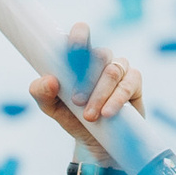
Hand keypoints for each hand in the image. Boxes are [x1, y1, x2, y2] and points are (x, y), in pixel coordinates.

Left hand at [30, 19, 142, 158]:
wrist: (94, 141)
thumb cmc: (71, 116)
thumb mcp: (50, 107)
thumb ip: (41, 92)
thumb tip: (50, 80)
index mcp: (80, 57)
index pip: (82, 33)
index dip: (79, 36)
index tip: (73, 49)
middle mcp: (101, 58)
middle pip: (99, 55)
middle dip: (87, 79)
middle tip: (76, 101)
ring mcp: (119, 69)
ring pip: (112, 71)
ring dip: (99, 94)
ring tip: (90, 116)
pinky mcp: (134, 83)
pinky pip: (128, 84)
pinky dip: (116, 99)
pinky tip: (107, 113)